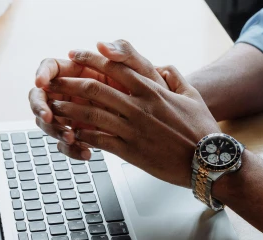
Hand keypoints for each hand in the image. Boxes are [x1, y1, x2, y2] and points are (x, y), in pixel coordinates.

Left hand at [29, 40, 220, 187]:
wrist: (208, 161)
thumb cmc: (203, 131)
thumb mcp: (192, 96)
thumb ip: (176, 78)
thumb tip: (164, 68)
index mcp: (152, 91)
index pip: (114, 68)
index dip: (90, 59)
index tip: (74, 56)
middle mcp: (139, 107)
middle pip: (95, 88)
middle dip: (70, 83)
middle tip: (53, 81)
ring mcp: (133, 129)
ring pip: (91, 114)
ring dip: (69, 109)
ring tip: (54, 107)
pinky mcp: (131, 152)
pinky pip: (99, 140)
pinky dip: (82, 136)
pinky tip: (71, 134)